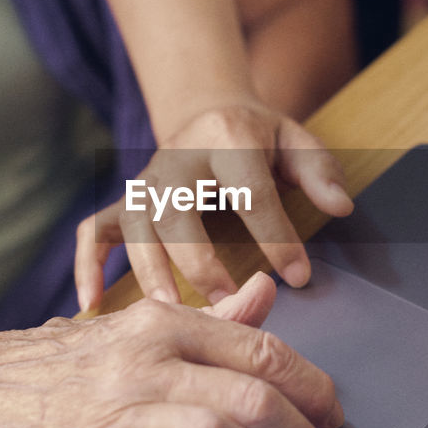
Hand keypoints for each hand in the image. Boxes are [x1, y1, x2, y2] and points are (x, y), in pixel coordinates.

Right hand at [0, 273, 342, 427]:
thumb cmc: (49, 366)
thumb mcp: (130, 328)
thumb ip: (206, 318)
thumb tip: (267, 294)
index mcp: (158, 325)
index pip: (261, 349)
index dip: (312, 386)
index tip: (331, 414)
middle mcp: (138, 364)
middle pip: (252, 394)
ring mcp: (106, 417)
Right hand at [75, 102, 352, 308]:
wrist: (208, 112)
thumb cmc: (260, 140)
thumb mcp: (296, 142)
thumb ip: (320, 172)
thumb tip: (340, 206)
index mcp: (227, 138)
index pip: (250, 191)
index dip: (275, 236)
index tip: (298, 277)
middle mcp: (177, 158)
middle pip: (177, 209)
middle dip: (200, 260)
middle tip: (227, 303)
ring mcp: (145, 181)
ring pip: (134, 225)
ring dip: (149, 270)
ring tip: (172, 315)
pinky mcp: (126, 201)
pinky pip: (94, 231)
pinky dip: (87, 265)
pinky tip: (91, 305)